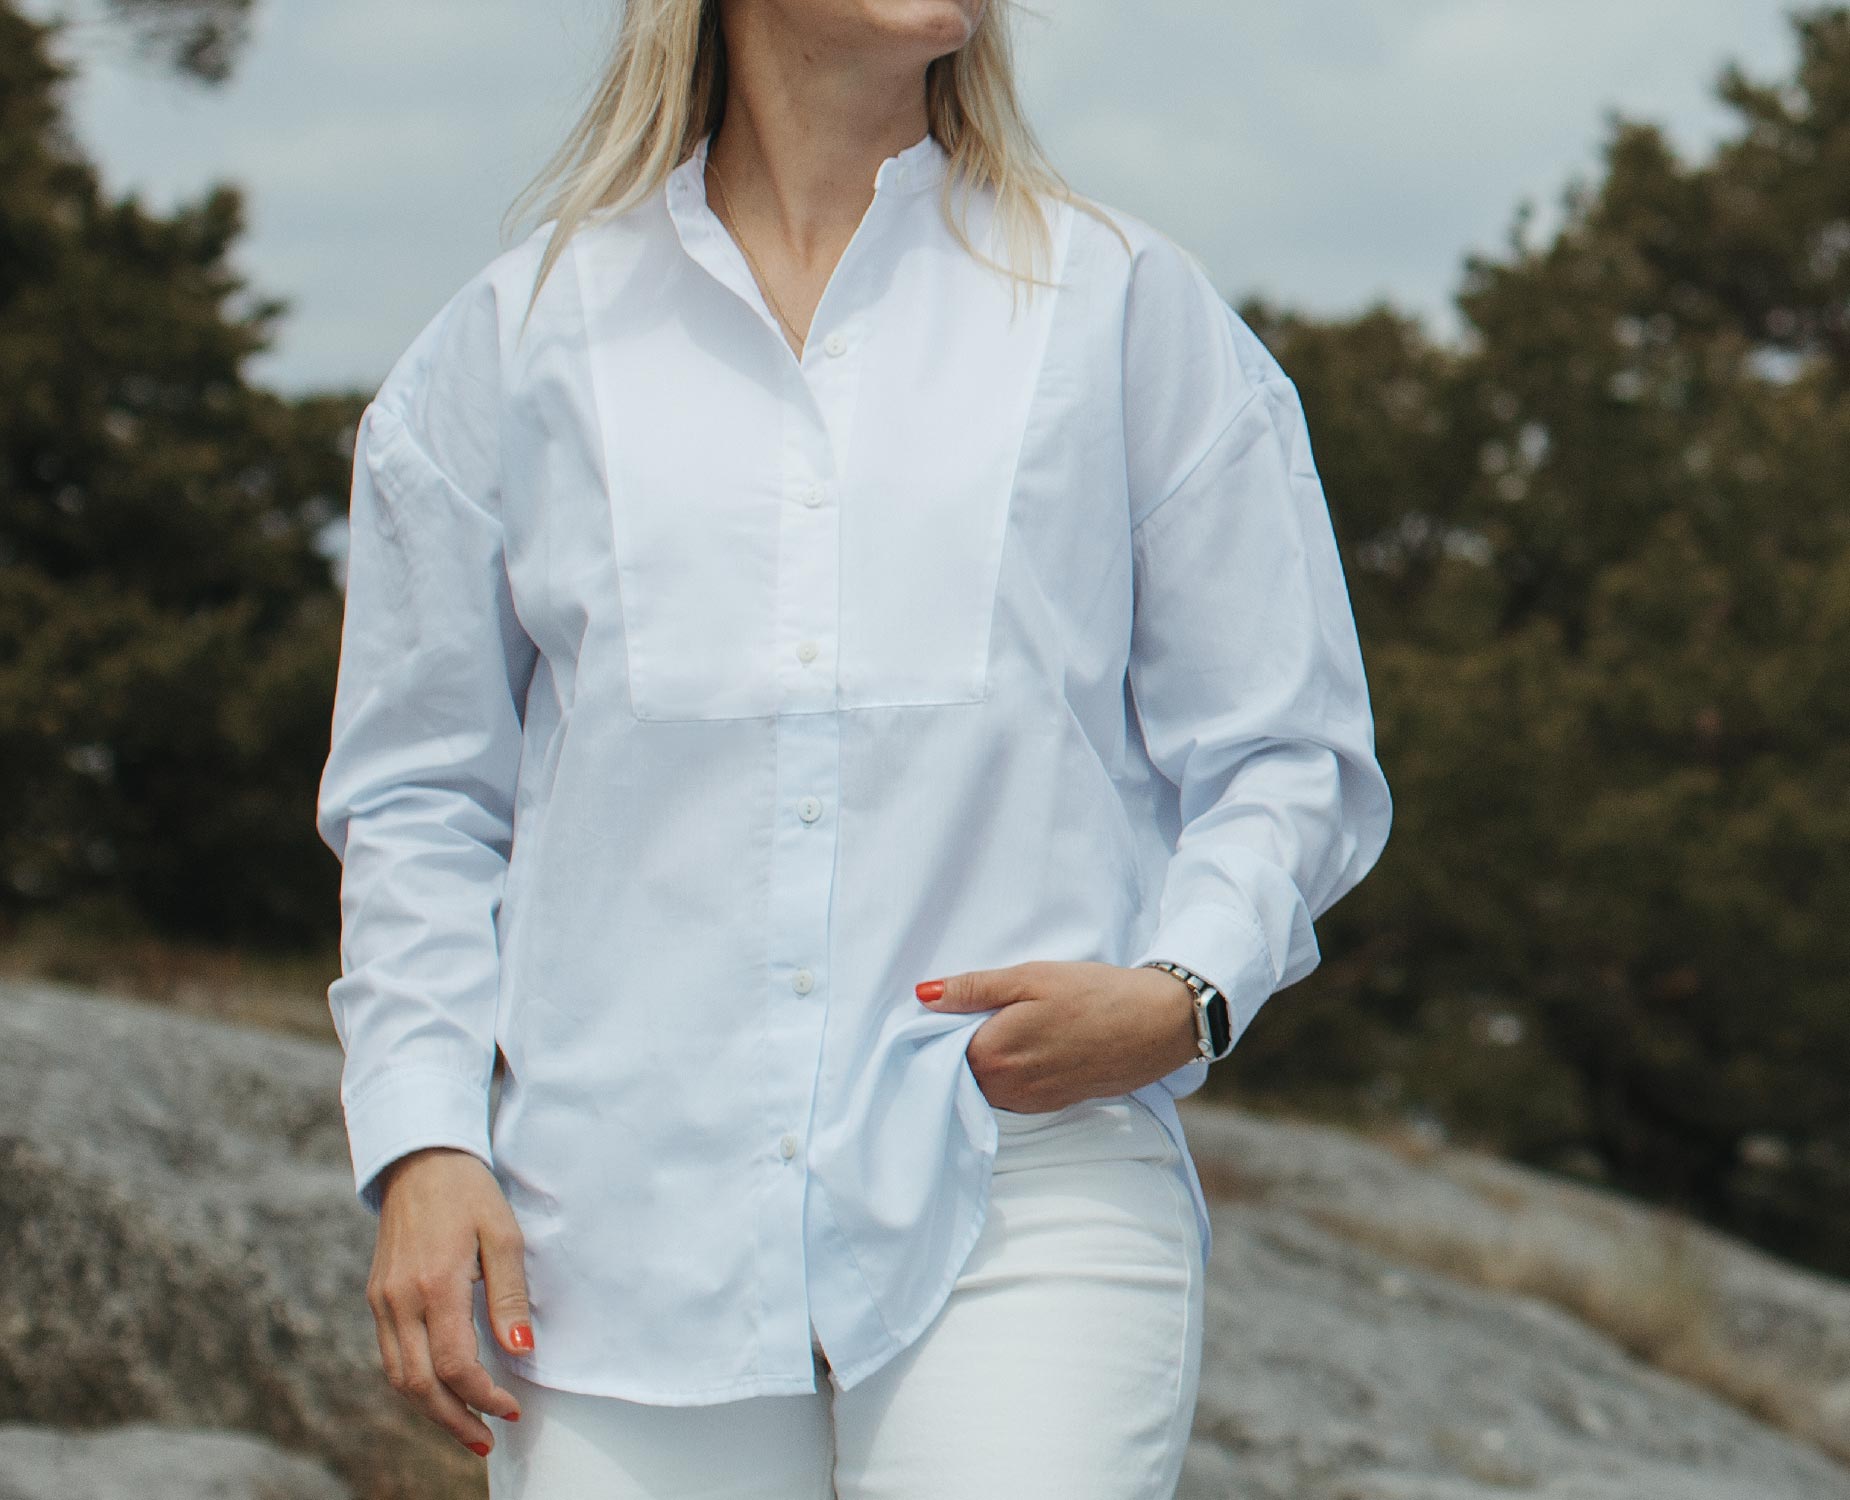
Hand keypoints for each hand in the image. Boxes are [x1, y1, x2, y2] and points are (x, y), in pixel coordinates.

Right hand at [369, 1147, 532, 1456]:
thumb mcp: (504, 1236)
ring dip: (431, 1410)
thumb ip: (509, 1297)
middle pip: (419, 1384)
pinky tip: (441, 1390)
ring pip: (398, 1377)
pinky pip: (391, 1355)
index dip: (484, 1396)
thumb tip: (520, 1352)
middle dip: (454, 1420)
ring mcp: (382, 1300)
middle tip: (487, 1440)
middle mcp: (400, 1299)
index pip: (454, 1365)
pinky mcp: (377, 1297)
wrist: (420, 1161)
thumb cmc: (469, 1194)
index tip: (513, 1408)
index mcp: (435, 1284)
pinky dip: (415, 1383)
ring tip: (467, 1427)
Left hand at [917, 960, 1201, 1111]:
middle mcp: (1005, 1089)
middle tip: (979, 1011)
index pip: (939, 1051)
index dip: (939, 1027)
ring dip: (986, 1061)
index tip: (947, 1007)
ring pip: (985, 1086)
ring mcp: (1029, 1102)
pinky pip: (1011, 1094)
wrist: (1157, 1025)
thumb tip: (922, 995)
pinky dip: (1009, 1074)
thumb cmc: (1093, 994)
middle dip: (959, 1046)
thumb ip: (973, 989)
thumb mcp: (1030, 977)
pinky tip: (1028, 1047)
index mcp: (992, 1055)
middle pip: (960, 1072)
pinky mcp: (1051, 1105)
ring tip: (1006, 1026)